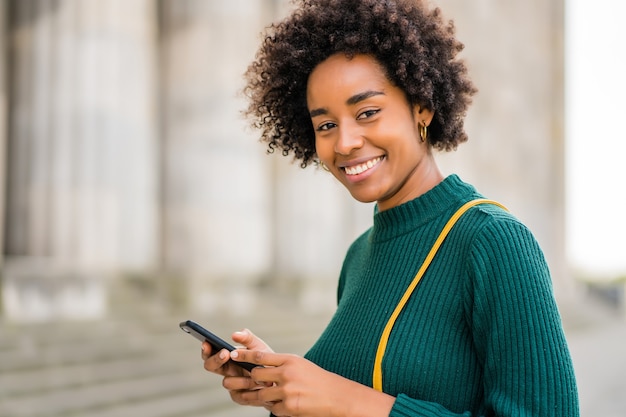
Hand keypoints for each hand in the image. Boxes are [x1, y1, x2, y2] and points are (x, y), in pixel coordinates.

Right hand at [201, 329, 274, 407]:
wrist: (279, 378)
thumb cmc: (266, 360)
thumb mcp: (258, 346)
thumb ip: (248, 338)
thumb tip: (235, 334)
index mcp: (228, 358)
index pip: (211, 353)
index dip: (206, 349)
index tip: (207, 343)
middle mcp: (227, 371)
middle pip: (210, 366)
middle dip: (216, 359)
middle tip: (226, 353)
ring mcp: (232, 385)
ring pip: (226, 382)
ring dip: (240, 377)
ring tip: (254, 373)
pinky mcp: (239, 397)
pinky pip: (239, 395)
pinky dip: (250, 388)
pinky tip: (259, 385)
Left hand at [228, 349, 394, 416]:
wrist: (337, 397)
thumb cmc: (317, 379)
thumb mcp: (300, 365)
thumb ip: (280, 365)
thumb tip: (258, 365)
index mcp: (290, 360)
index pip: (261, 356)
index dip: (245, 355)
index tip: (233, 354)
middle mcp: (287, 374)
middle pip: (256, 375)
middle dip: (251, 379)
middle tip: (251, 381)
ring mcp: (287, 392)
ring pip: (261, 395)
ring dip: (260, 397)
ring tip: (259, 395)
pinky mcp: (289, 408)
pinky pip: (272, 409)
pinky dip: (274, 408)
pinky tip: (282, 405)